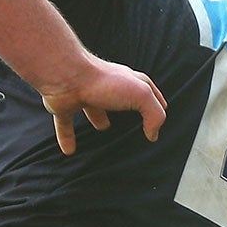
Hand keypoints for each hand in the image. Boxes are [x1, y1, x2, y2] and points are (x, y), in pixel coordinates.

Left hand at [37, 55, 165, 155]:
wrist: (66, 76)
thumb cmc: (104, 81)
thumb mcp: (142, 95)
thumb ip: (155, 115)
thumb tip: (153, 134)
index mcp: (129, 82)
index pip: (148, 93)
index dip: (156, 104)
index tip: (159, 116)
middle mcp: (108, 88)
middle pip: (121, 100)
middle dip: (127, 108)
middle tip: (133, 123)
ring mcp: (87, 96)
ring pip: (94, 110)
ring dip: (98, 119)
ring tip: (101, 130)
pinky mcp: (66, 106)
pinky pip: (66, 125)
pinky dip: (68, 137)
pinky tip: (70, 150)